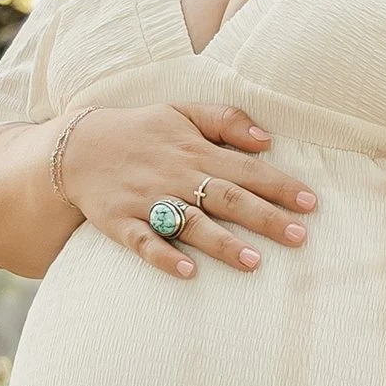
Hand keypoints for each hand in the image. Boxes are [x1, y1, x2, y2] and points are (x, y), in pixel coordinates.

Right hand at [58, 100, 315, 277]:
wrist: (75, 146)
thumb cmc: (139, 131)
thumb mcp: (181, 112)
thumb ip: (226, 120)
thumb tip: (268, 138)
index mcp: (195, 150)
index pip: (246, 170)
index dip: (279, 186)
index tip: (310, 203)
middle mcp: (175, 176)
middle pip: (227, 199)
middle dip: (264, 218)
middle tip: (299, 237)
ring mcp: (147, 201)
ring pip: (190, 224)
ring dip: (222, 243)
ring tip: (254, 262)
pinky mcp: (121, 222)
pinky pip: (144, 243)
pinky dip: (164, 257)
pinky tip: (187, 272)